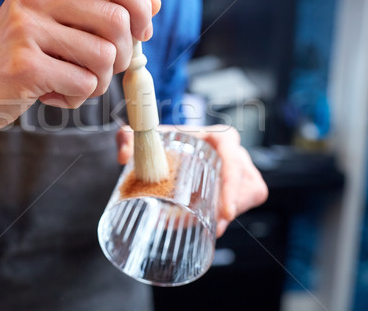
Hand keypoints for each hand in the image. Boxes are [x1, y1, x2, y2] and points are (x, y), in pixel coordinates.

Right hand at [0, 0, 160, 147]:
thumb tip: (154, 0)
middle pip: (116, 19)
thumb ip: (103, 7)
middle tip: (104, 68)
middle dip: (122, 55)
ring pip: (105, 56)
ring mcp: (26, 29)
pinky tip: (53, 94)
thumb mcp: (59, 21)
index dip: (139, 3)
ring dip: (98, 81)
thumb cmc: (21, 54)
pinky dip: (78, 97)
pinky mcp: (25, 66)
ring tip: (72, 82)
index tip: (142, 31)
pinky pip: (85, 84)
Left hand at [116, 125, 267, 236]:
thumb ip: (128, 137)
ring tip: (203, 228)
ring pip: (243, 201)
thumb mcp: (151, 137)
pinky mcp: (243, 191)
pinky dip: (225, 219)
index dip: (231, 186)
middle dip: (228, 209)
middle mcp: (238, 155)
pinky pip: (241, 208)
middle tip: (209, 229)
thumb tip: (123, 155)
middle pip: (243, 187)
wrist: (178, 148)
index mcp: (222, 138)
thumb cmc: (171, 141)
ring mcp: (243, 175)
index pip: (234, 160)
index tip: (225, 212)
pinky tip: (210, 227)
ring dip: (224, 217)